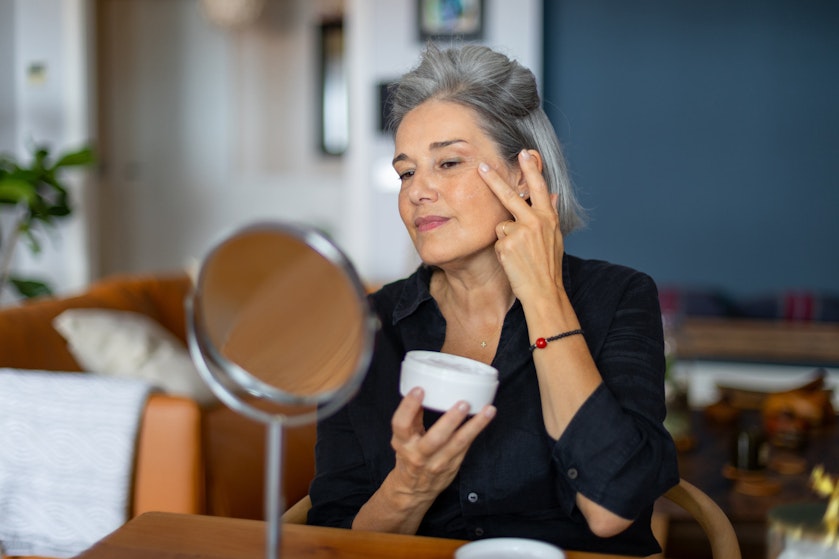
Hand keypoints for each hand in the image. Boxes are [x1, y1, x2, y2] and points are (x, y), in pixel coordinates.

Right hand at [389, 387, 495, 505]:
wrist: (413, 490)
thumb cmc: (409, 457)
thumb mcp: (403, 438)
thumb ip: (412, 416)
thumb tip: (424, 390)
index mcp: (403, 443)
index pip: (402, 424)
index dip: (409, 407)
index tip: (419, 390)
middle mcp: (419, 455)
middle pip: (434, 438)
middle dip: (450, 421)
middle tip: (463, 403)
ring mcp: (438, 462)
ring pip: (458, 444)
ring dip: (474, 426)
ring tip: (487, 410)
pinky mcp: (453, 465)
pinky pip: (466, 446)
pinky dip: (476, 430)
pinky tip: (486, 418)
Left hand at [478, 150, 564, 302]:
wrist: (544, 290)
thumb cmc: (548, 266)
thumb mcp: (555, 237)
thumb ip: (549, 214)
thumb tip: (552, 194)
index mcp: (548, 217)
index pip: (539, 187)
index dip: (531, 169)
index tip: (524, 152)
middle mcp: (535, 221)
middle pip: (510, 195)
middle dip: (494, 179)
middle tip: (482, 166)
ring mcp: (520, 231)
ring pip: (501, 225)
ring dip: (505, 238)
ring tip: (519, 254)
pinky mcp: (507, 243)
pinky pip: (497, 240)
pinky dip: (502, 251)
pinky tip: (513, 260)